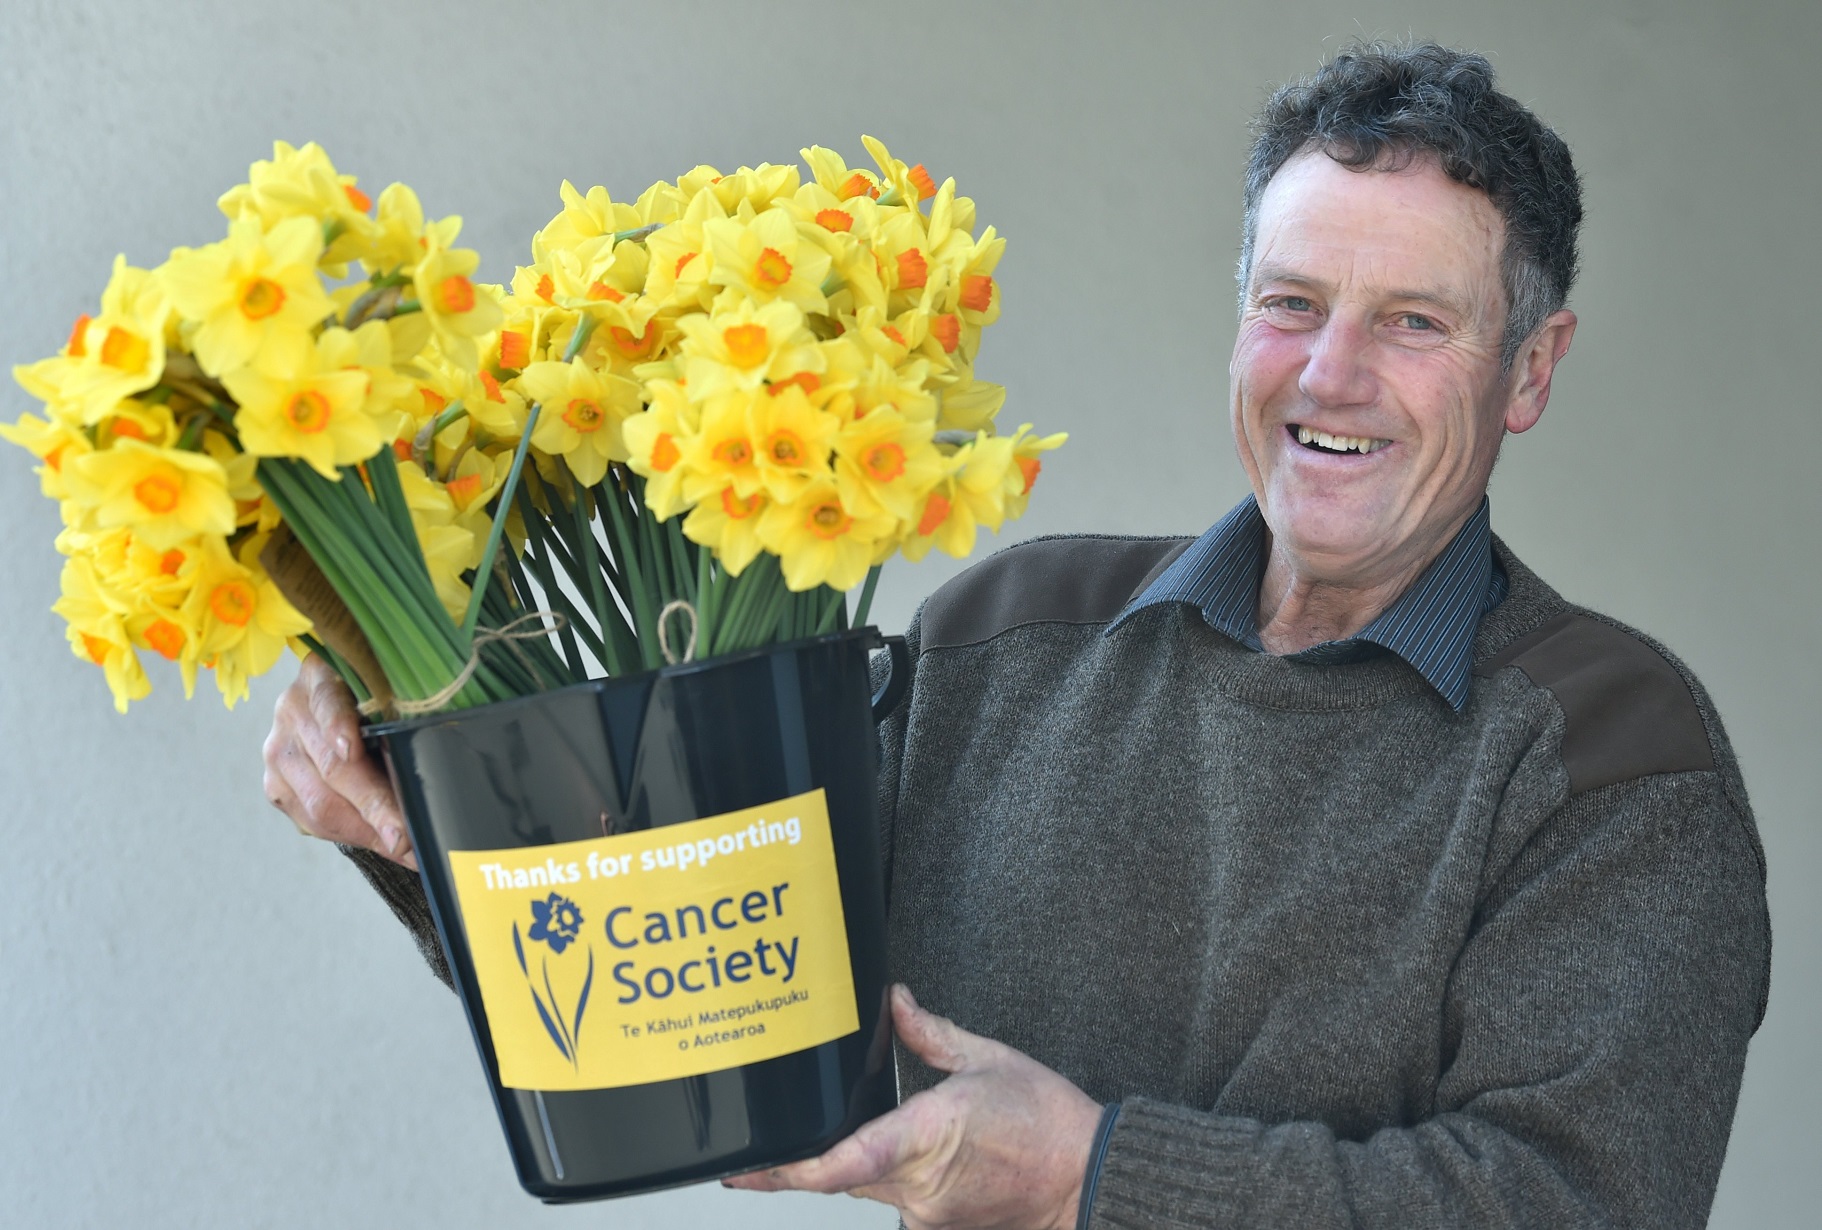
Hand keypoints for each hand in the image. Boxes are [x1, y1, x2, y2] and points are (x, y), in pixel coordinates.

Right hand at [262, 654, 412, 867]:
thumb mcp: (384, 695)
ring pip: (319, 803)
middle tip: (406, 836)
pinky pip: (312, 822)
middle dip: (374, 807)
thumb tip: (431, 764)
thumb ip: (397, 716)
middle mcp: (291, 712)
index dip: (338, 725)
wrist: (329, 710)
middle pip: (332, 767)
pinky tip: (383, 844)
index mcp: (320, 678)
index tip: (351, 749)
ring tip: (405, 848)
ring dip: (366, 832)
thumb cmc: (372, 703)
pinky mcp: (275, 787)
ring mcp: (278, 751)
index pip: (328, 702)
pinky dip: (352, 837)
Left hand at [725, 984, 1101, 1229]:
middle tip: (763, 1148)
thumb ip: (930, 1033)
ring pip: (866, 1187)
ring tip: (873, 1131)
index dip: (790, 1169)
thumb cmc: (1048, 1122)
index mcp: (929, 1135)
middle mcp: (920, 1185)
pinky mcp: (939, 1229)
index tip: (748, 1168)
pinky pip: (897, 1200)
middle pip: (840, 1173)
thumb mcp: (987, 1059)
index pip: (845, 1161)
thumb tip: (894, 1002)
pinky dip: (893, 1177)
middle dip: (806, 1158)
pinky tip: (920, 1154)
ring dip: (858, 1162)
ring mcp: (928, 1214)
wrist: (1087, 1180)